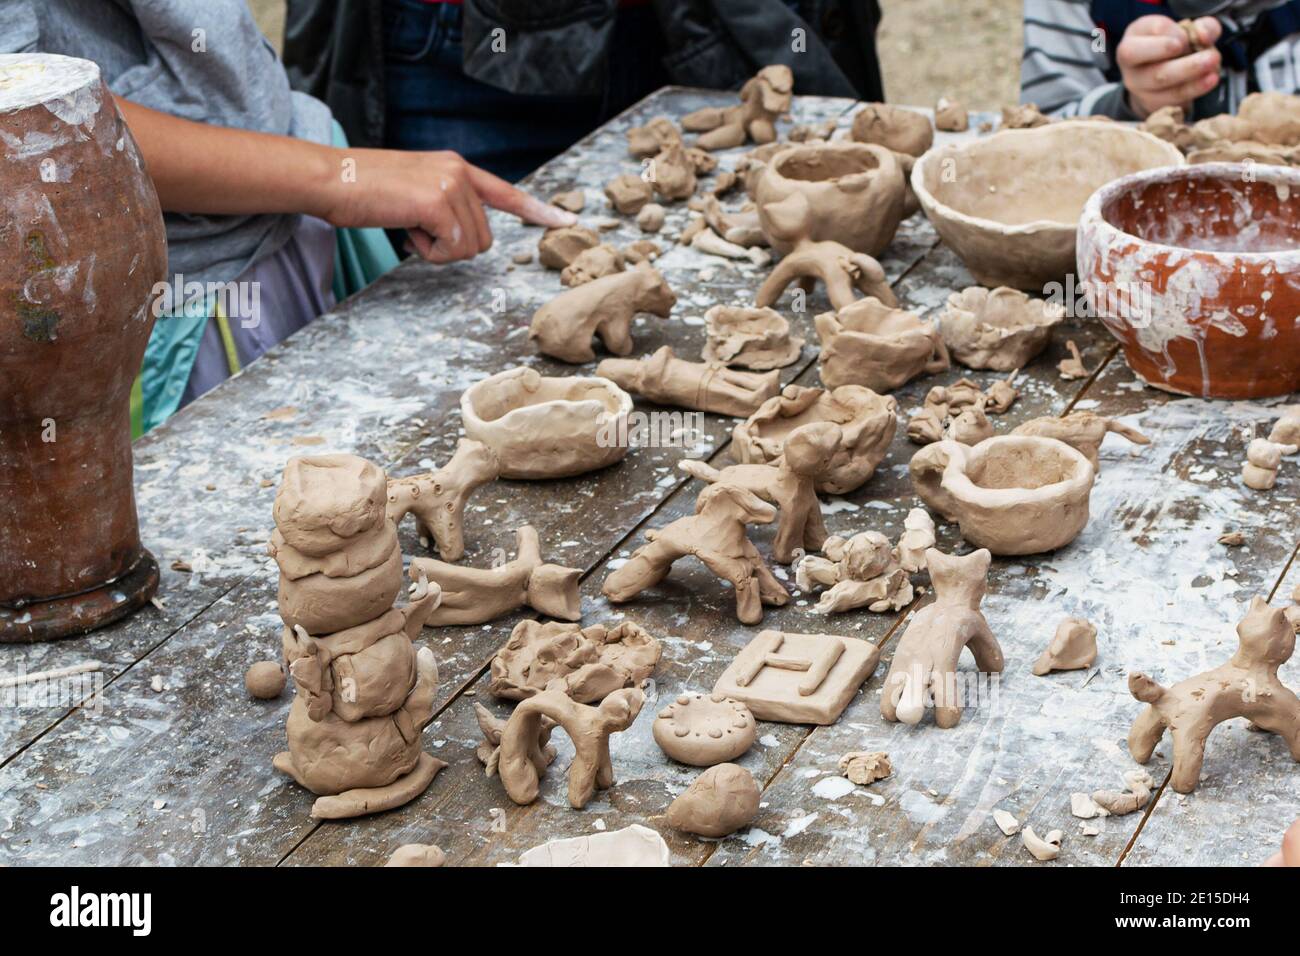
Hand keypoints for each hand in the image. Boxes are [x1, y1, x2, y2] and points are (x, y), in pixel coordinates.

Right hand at [321, 149, 575, 262]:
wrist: (330, 178)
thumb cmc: (363, 191)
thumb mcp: (413, 190)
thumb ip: (443, 204)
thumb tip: (463, 236)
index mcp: (456, 167)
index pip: (506, 192)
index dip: (538, 210)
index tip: (568, 221)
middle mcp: (460, 172)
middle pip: (483, 238)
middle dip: (451, 247)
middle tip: (415, 229)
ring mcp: (450, 185)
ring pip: (468, 247)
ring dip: (437, 250)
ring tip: (407, 225)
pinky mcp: (436, 202)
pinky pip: (450, 248)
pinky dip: (427, 251)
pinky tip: (404, 229)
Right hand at [1117, 15, 1222, 118]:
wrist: (1158, 74)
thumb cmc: (1172, 46)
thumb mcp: (1187, 31)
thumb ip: (1202, 26)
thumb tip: (1204, 35)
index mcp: (1135, 38)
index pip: (1155, 30)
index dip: (1176, 32)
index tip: (1188, 36)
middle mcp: (1130, 62)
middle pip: (1154, 62)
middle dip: (1183, 60)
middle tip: (1210, 56)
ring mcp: (1137, 85)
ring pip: (1161, 80)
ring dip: (1191, 73)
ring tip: (1214, 66)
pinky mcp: (1149, 102)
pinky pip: (1172, 97)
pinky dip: (1195, 88)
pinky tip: (1210, 80)